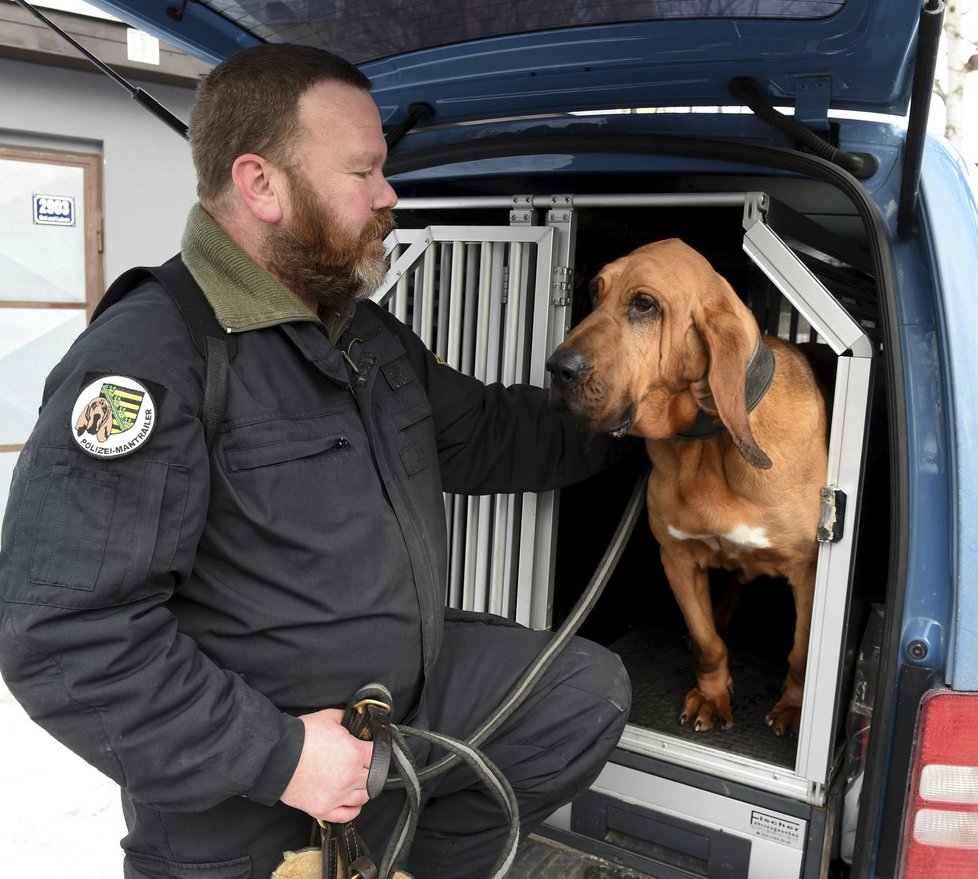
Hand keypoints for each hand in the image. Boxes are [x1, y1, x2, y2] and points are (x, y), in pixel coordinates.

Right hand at [279, 708, 374, 822]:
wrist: (277, 756)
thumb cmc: (301, 736)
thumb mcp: (329, 717)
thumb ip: (347, 719)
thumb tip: (357, 719)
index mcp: (355, 753)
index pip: (378, 755)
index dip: (375, 750)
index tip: (370, 750)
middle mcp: (350, 777)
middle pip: (373, 777)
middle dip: (369, 769)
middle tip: (361, 764)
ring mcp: (337, 795)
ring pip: (363, 797)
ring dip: (363, 789)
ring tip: (357, 782)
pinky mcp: (323, 809)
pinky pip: (347, 815)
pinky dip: (353, 810)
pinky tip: (353, 803)